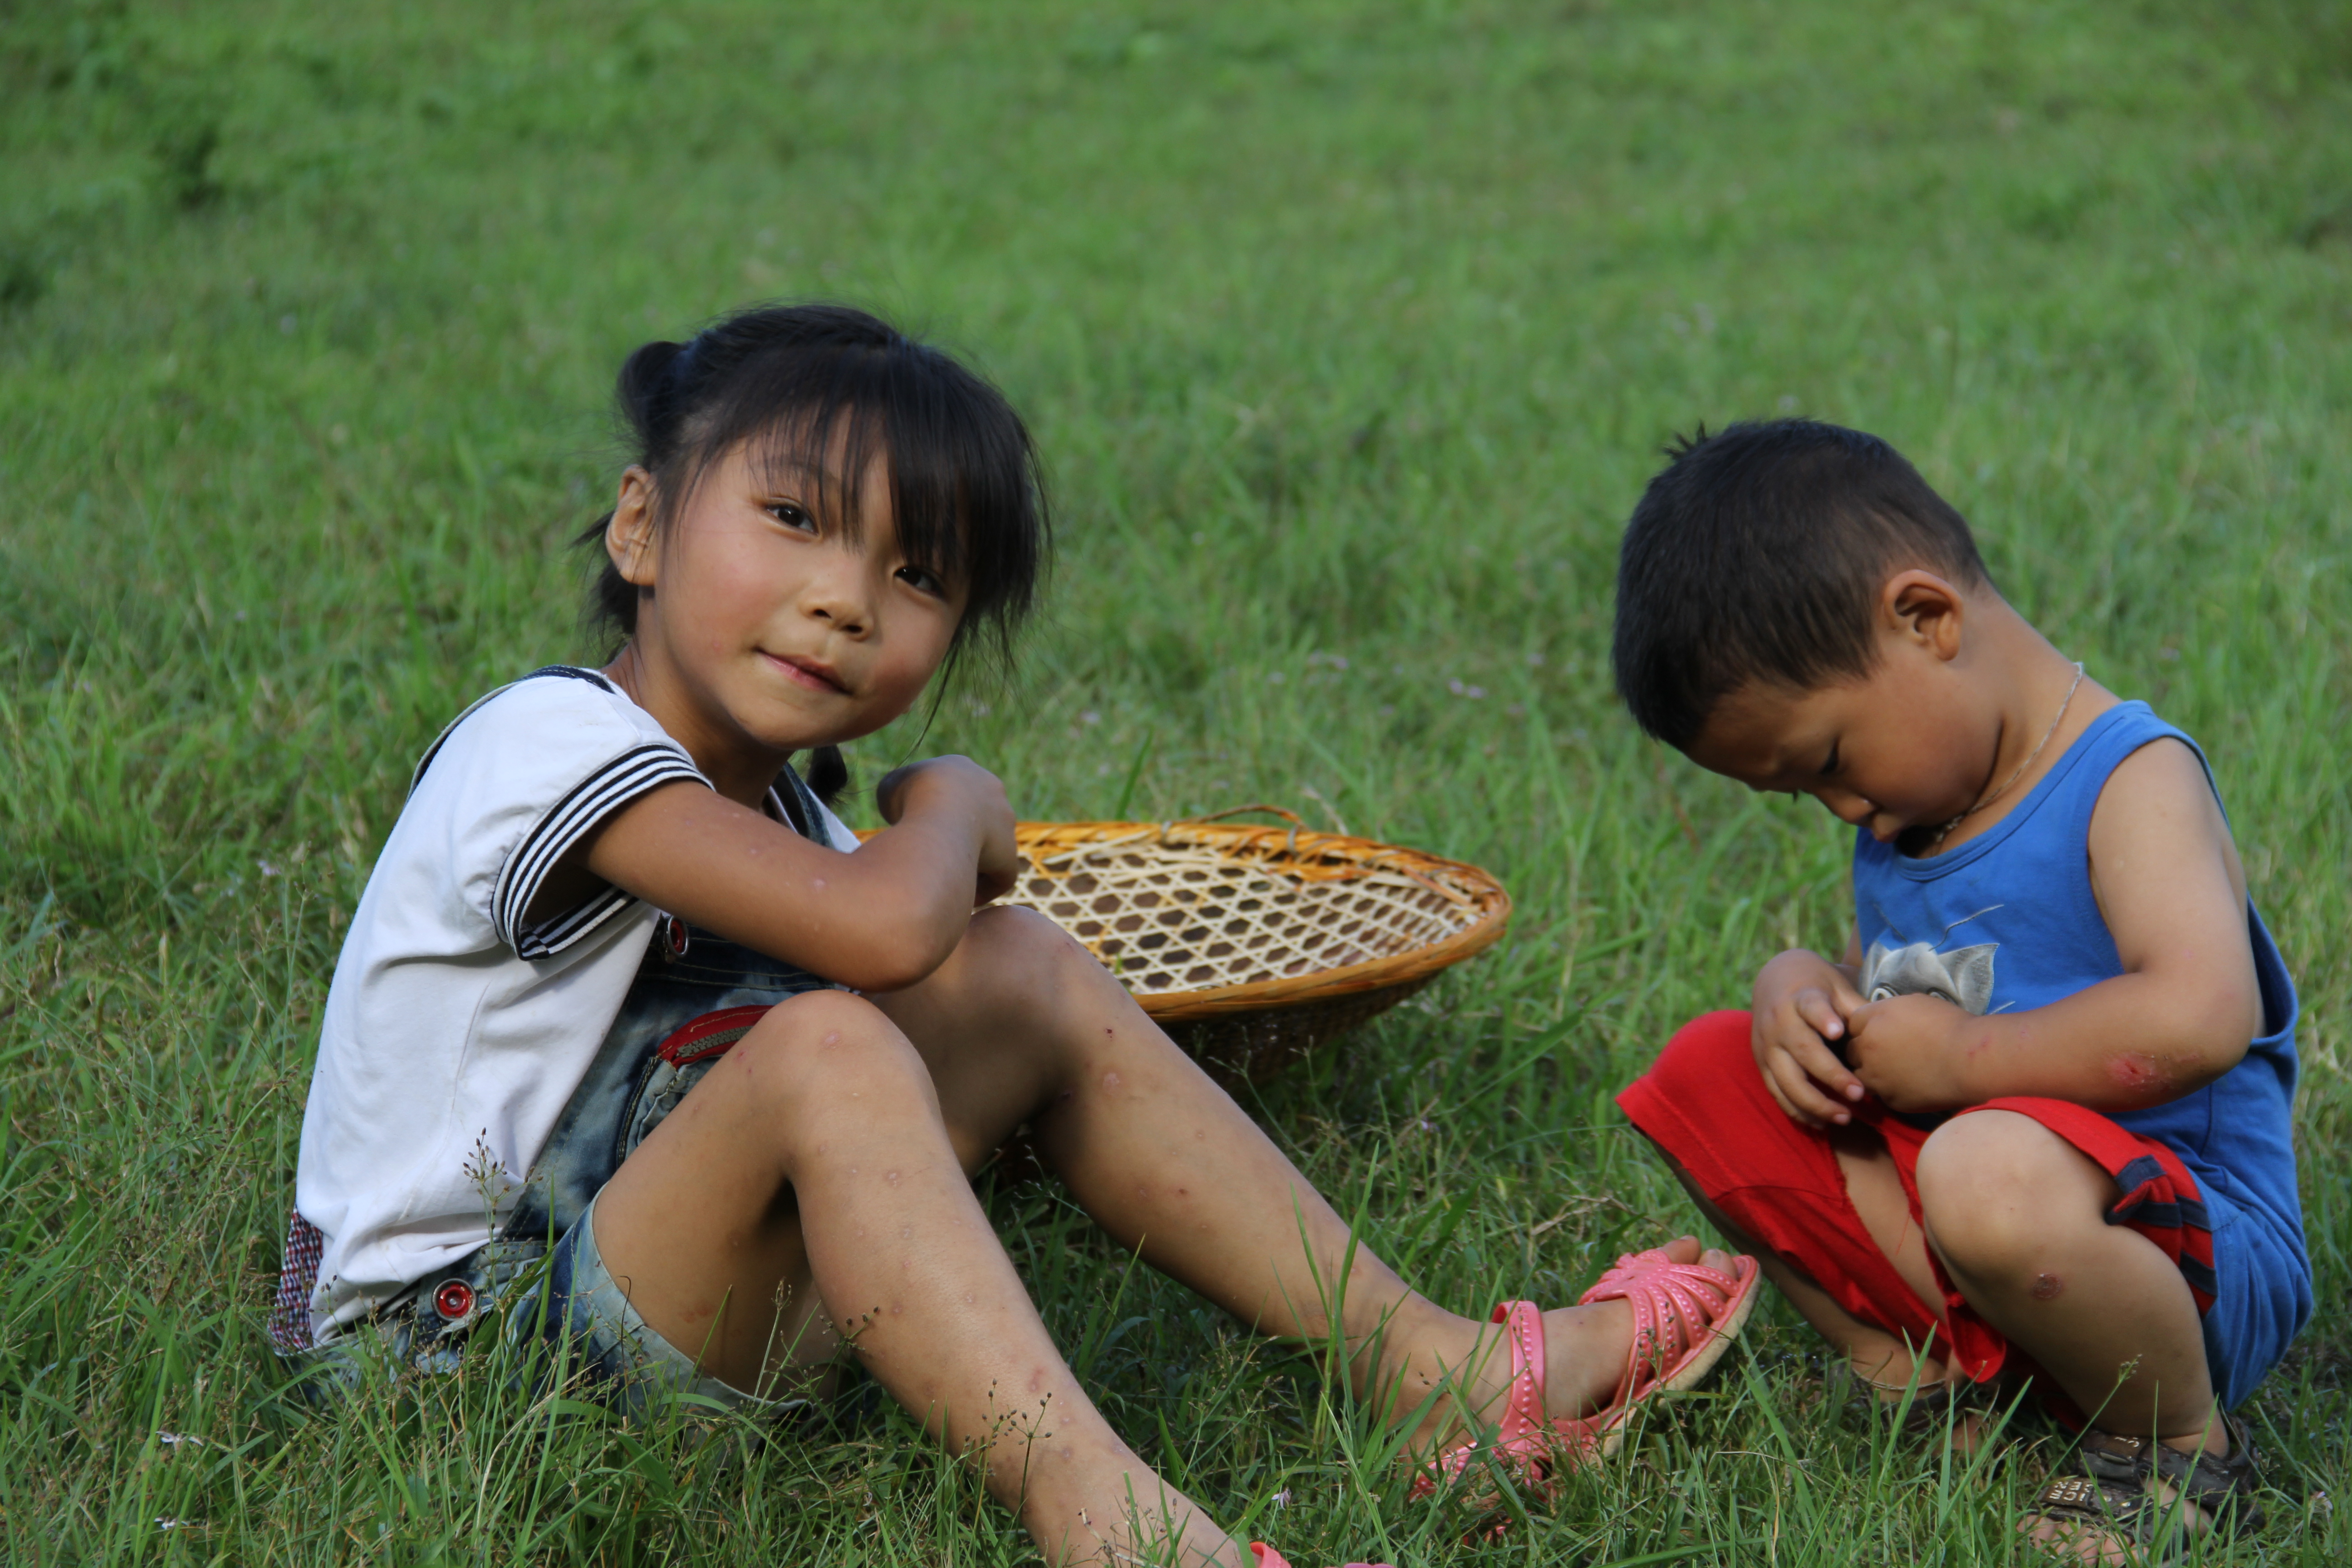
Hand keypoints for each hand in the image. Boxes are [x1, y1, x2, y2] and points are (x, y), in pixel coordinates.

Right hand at [874, 756, 1019, 906]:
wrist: (936, 816)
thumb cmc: (908, 799)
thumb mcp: (891, 789)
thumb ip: (900, 796)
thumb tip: (905, 812)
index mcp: (962, 768)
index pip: (951, 791)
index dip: (931, 811)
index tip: (916, 829)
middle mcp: (992, 791)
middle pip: (973, 818)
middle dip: (954, 836)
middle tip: (930, 854)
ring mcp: (1005, 824)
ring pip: (988, 849)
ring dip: (967, 864)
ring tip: (943, 878)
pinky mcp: (1009, 856)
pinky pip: (997, 877)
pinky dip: (978, 889)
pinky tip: (957, 896)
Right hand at [1750, 949, 1866, 1127]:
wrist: (1774, 980)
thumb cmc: (1816, 987)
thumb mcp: (1836, 986)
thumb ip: (1856, 1008)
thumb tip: (1887, 1029)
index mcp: (1800, 997)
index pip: (1811, 1006)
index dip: (1823, 1018)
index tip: (1839, 1031)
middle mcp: (1778, 1022)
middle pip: (1802, 1050)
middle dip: (1831, 1075)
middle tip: (1859, 1094)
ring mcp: (1766, 1045)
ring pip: (1786, 1079)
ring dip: (1815, 1102)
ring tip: (1845, 1118)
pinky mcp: (1761, 1063)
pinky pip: (1776, 1092)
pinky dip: (1797, 1110)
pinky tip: (1821, 1124)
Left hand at [1844, 993, 1969, 1112]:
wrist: (1970, 1059)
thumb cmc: (1949, 1024)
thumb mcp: (1914, 1003)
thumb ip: (1888, 1011)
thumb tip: (1882, 1019)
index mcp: (1872, 1021)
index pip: (1851, 1023)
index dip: (1864, 1026)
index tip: (1875, 1029)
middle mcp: (1867, 1049)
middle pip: (1850, 1051)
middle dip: (1862, 1050)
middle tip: (1883, 1050)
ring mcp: (1877, 1078)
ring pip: (1861, 1076)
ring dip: (1872, 1072)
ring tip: (1894, 1069)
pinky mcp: (1892, 1100)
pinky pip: (1883, 1094)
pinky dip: (1891, 1089)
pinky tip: (1909, 1083)